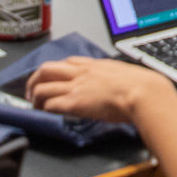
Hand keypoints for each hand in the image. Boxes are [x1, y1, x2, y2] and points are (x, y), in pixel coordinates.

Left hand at [26, 58, 176, 127]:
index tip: (52, 78)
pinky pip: (50, 104)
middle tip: (33, 90)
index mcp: (94, 65)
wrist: (143, 93)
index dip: (55, 71)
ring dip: (35, 96)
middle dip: (35, 80)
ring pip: (42, 86)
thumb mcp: (124, 74)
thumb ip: (113, 77)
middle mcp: (81, 73)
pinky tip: (45, 114)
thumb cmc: (141, 86)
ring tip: (35, 105)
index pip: (66, 62)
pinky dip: (44, 109)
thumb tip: (116, 83)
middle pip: (46, 69)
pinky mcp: (75, 103)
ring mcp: (76, 87)